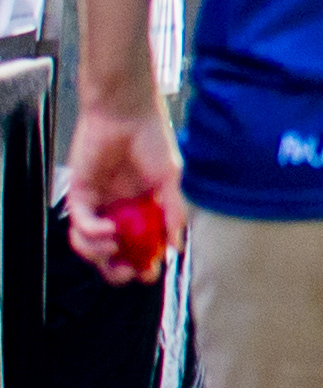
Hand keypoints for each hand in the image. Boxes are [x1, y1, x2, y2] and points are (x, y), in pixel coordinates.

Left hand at [59, 101, 184, 286]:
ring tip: (116, 248)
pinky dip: (93, 233)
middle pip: (111, 252)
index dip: (144, 262)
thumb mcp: (172, 179)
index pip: (141, 243)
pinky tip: (108, 230)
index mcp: (144, 206)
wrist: (125, 115)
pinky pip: (81, 225)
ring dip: (101, 254)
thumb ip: (174, 212)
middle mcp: (119, 208)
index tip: (151, 272)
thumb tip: (177, 245)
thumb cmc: (152, 138)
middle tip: (129, 272)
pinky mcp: (80, 196)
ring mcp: (99, 204)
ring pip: (90, 245)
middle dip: (117, 268)